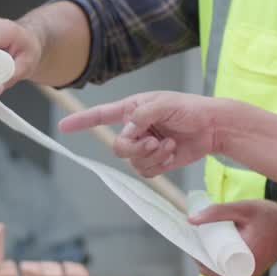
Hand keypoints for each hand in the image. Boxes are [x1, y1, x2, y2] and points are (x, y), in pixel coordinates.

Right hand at [57, 91, 220, 176]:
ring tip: (169, 145)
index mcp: (132, 109)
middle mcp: (135, 128)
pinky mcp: (156, 160)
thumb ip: (143, 114)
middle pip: (118, 147)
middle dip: (137, 147)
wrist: (212, 127)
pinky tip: (172, 153)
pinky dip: (159, 165)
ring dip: (153, 156)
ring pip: (132, 162)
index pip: (101, 115)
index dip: (82, 121)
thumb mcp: (166, 103)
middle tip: (156, 141)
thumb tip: (129, 129)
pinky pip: (146, 172)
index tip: (64, 126)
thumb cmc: (190, 108)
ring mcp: (145, 145)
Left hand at [189, 201, 276, 275]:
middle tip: (196, 232)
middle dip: (200, 252)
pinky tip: (214, 244)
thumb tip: (191, 221)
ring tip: (205, 235)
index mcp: (242, 265)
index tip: (189, 235)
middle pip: (210, 269)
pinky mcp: (246, 275)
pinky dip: (218, 259)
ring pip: (217, 270)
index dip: (195, 251)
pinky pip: (226, 270)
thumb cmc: (271, 218)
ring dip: (209, 255)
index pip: (207, 266)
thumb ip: (218, 212)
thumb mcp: (244, 209)